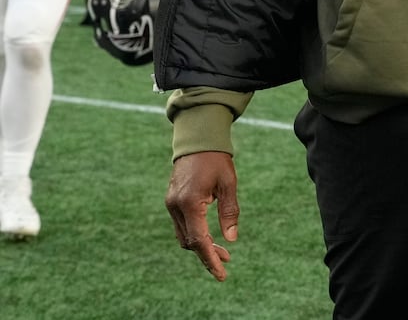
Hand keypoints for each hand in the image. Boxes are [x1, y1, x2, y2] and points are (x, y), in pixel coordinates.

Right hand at [165, 151, 239, 280]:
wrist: (197, 139)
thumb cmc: (216, 159)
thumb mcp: (228, 183)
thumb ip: (229, 211)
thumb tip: (231, 239)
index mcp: (190, 202)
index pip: (199, 240)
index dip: (210, 259)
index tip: (221, 273)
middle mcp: (176, 206)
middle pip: (190, 241)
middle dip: (208, 253)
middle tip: (227, 260)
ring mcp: (171, 204)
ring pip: (184, 235)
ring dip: (201, 245)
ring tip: (221, 251)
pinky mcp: (171, 201)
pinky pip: (181, 225)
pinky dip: (194, 234)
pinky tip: (208, 235)